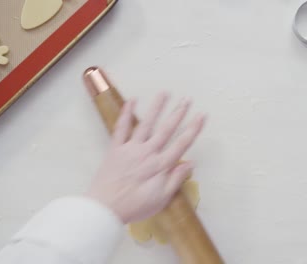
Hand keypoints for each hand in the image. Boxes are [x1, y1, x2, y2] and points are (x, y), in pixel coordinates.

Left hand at [86, 94, 205, 223]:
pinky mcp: (115, 149)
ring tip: (164, 93)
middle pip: (166, 130)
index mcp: (160, 165)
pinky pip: (121, 128)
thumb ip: (175, 180)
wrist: (104, 208)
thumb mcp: (161, 199)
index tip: (201, 116)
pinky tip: (131, 101)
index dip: (193, 129)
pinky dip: (126, 114)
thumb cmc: (135, 206)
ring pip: (146, 124)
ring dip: (156, 108)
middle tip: (187, 99)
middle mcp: (147, 152)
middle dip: (178, 114)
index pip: (181, 144)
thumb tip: (190, 163)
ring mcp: (131, 149)